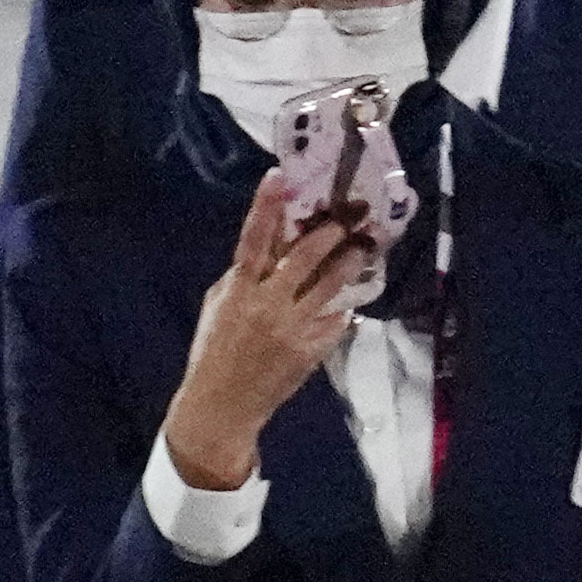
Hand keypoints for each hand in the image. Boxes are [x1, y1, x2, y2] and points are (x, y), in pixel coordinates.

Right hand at [171, 170, 377, 489]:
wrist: (221, 405)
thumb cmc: (214, 350)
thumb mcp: (219, 308)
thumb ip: (242, 278)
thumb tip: (270, 246)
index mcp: (237, 290)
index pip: (252, 240)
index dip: (265, 206)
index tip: (279, 176)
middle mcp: (265, 304)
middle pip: (303, 257)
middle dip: (330, 233)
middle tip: (352, 215)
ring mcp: (291, 327)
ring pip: (330, 285)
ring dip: (350, 262)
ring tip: (367, 245)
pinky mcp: (311, 349)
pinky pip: (335, 319)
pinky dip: (341, 308)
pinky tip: (351, 300)